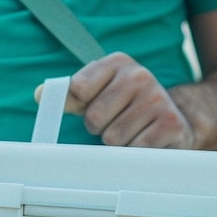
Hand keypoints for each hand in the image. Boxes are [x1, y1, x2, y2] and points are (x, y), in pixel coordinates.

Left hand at [36, 52, 194, 148]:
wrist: (174, 120)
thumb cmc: (127, 107)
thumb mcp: (97, 94)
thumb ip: (69, 94)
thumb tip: (42, 95)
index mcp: (118, 62)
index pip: (78, 89)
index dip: (81, 106)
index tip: (93, 105)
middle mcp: (140, 76)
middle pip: (94, 117)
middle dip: (100, 128)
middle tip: (116, 123)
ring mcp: (157, 99)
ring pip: (113, 137)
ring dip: (118, 144)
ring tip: (132, 133)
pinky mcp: (170, 124)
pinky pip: (134, 150)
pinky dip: (135, 153)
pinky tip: (145, 142)